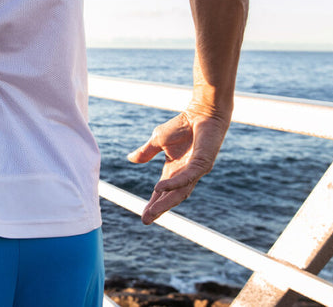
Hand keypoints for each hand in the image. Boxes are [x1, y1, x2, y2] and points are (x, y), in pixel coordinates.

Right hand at [127, 107, 229, 223]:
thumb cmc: (183, 125)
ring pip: (180, 192)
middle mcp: (186, 174)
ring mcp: (195, 171)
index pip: (163, 191)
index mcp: (175, 170)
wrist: (201, 112)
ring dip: (165, 202)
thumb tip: (130, 159)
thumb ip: (145, 152)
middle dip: (159, 209)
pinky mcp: (202, 163)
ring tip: (152, 211)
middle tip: (146, 220)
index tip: (143, 217)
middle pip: (172, 197)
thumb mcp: (157, 140)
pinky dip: (173, 184)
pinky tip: (160, 187)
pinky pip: (186, 177)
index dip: (154, 203)